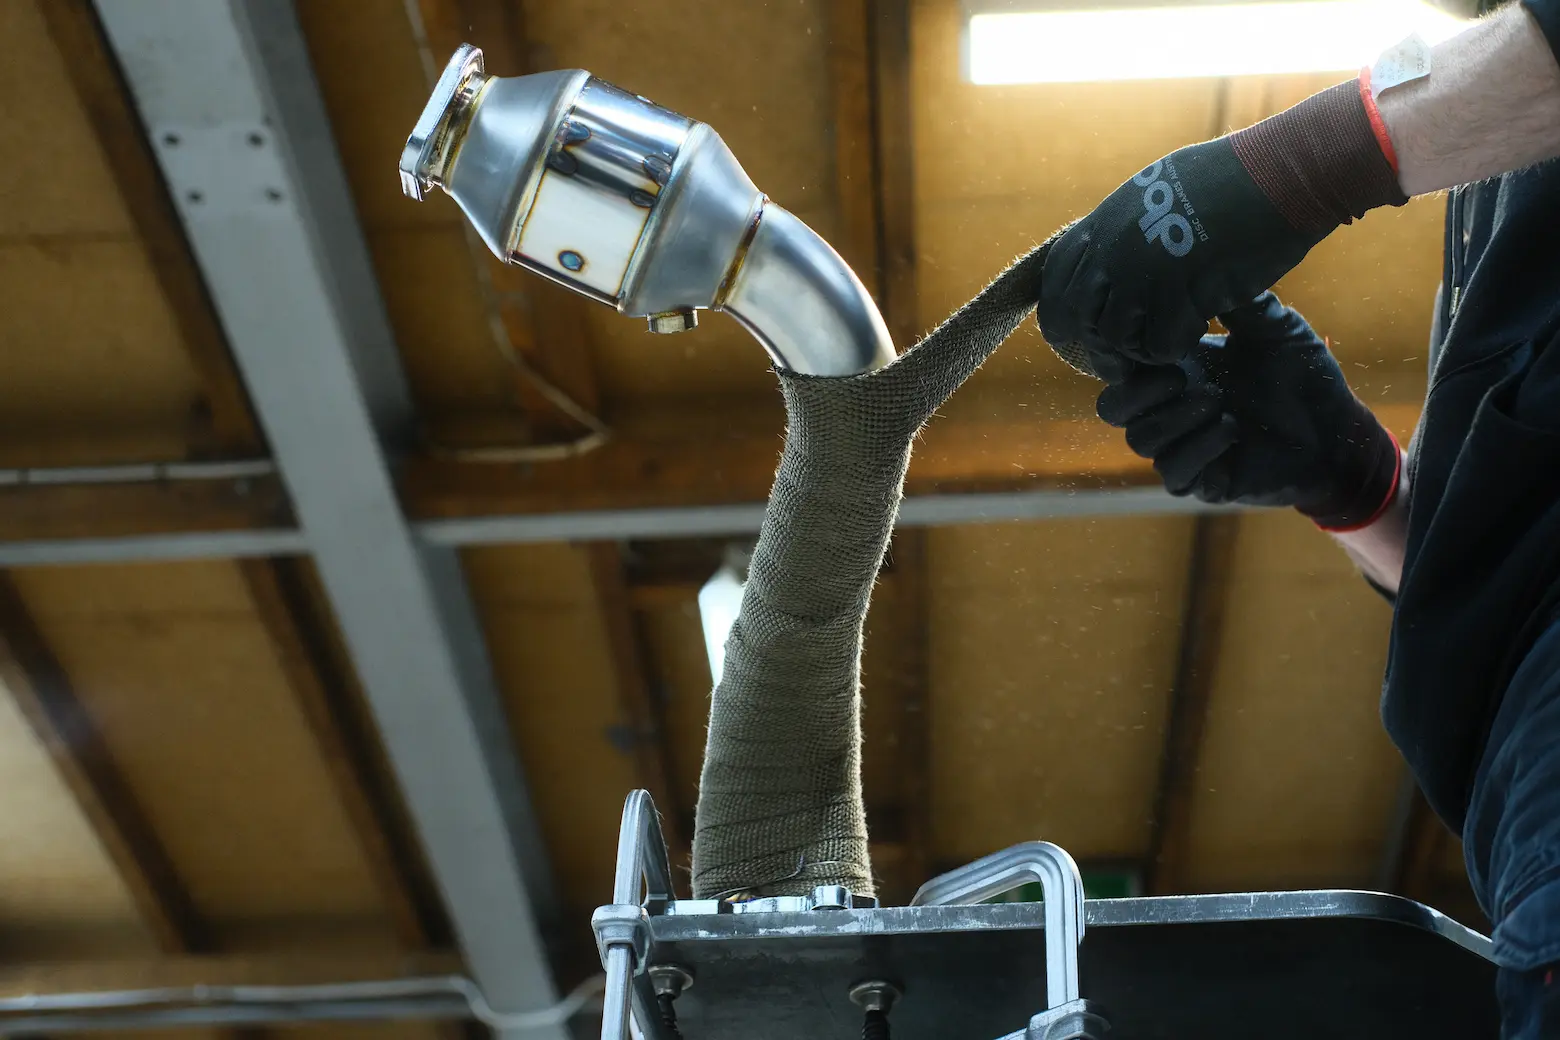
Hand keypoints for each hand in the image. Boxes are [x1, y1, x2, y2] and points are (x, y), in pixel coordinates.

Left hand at [1039, 79, 1405, 367]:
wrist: (1281, 172)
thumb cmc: (1237, 178)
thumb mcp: (1161, 189)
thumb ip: (1130, 225)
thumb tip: (1111, 245)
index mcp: (1105, 221)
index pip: (1056, 279)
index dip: (1061, 314)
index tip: (1078, 336)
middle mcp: (1113, 247)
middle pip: (1077, 317)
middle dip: (1096, 348)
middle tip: (1123, 363)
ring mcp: (1141, 269)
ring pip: (1115, 337)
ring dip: (1141, 349)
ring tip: (1171, 337)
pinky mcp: (1179, 292)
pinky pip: (1159, 346)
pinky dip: (1177, 347)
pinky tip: (1198, 328)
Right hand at [1096, 293, 1400, 529]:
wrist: (1338, 429)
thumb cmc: (1304, 376)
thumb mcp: (1275, 328)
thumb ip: (1242, 303)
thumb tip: (1209, 266)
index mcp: (1179, 371)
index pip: (1123, 369)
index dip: (1126, 359)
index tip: (1155, 344)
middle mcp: (1173, 411)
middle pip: (1113, 410)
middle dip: (1136, 394)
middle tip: (1179, 377)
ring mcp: (1186, 447)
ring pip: (1141, 441)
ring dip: (1175, 419)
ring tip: (1217, 402)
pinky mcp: (1206, 481)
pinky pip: (1176, 473)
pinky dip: (1198, 449)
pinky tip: (1231, 431)